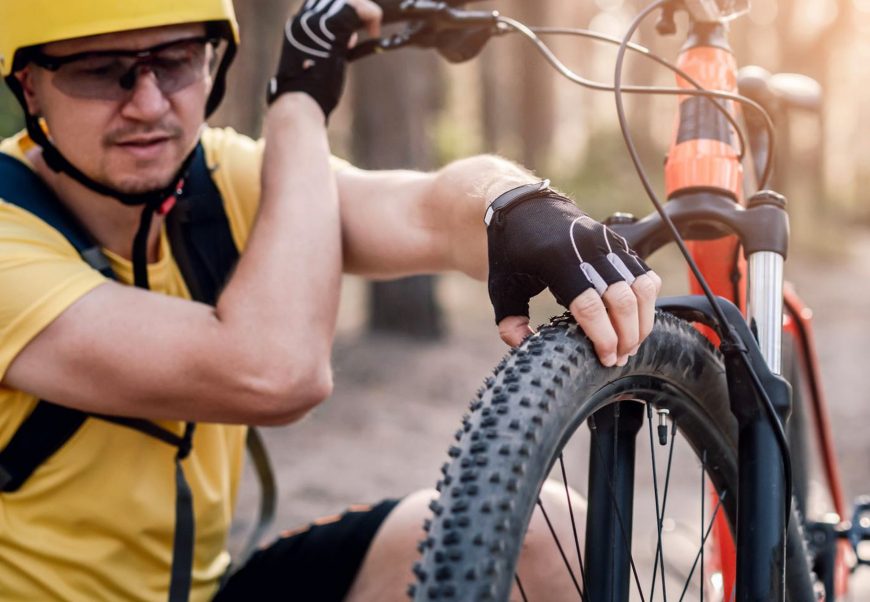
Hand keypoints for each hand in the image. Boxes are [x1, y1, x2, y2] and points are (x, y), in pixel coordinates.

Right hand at [267, 0, 382, 117]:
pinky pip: (356, 8)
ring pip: (345, 0)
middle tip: (369, 26)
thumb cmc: (309, 95)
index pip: (321, 5)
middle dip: (354, 8)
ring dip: (364, 11)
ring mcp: (315, 23)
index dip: (341, 12)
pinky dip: (371, 15)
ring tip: (373, 28)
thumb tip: (348, 39)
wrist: (300, 105)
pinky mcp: (330, 30)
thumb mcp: (320, 65)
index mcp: (296, 28)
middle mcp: (303, 21)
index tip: (353, 34)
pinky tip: (375, 31)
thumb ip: (331, 49)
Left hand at [487, 186, 661, 366]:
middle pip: (622, 299)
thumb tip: (528, 348)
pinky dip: (647, 301)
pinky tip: (636, 320)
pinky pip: (645, 274)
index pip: (589, 305)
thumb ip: (510, 323)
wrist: (524, 207)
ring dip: (642, 321)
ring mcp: (607, 243)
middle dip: (627, 335)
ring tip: (631, 344)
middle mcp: (587, 249)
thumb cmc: (511, 251)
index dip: (603, 336)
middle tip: (620, 358)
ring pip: (642, 286)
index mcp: (556, 261)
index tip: (606, 358)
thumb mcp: (501, 288)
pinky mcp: (619, 243)